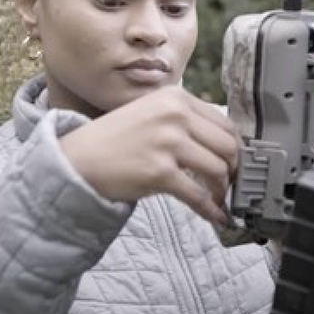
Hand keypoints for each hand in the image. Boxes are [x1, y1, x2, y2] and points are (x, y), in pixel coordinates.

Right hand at [58, 85, 239, 223]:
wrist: (77, 159)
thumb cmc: (116, 140)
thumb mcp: (153, 114)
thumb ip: (186, 122)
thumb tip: (226, 146)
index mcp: (175, 97)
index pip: (224, 123)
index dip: (235, 147)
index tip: (236, 163)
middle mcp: (174, 114)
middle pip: (227, 146)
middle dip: (234, 169)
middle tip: (231, 183)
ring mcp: (167, 142)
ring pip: (218, 170)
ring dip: (223, 189)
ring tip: (219, 198)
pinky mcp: (159, 172)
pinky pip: (198, 195)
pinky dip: (210, 209)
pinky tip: (216, 217)